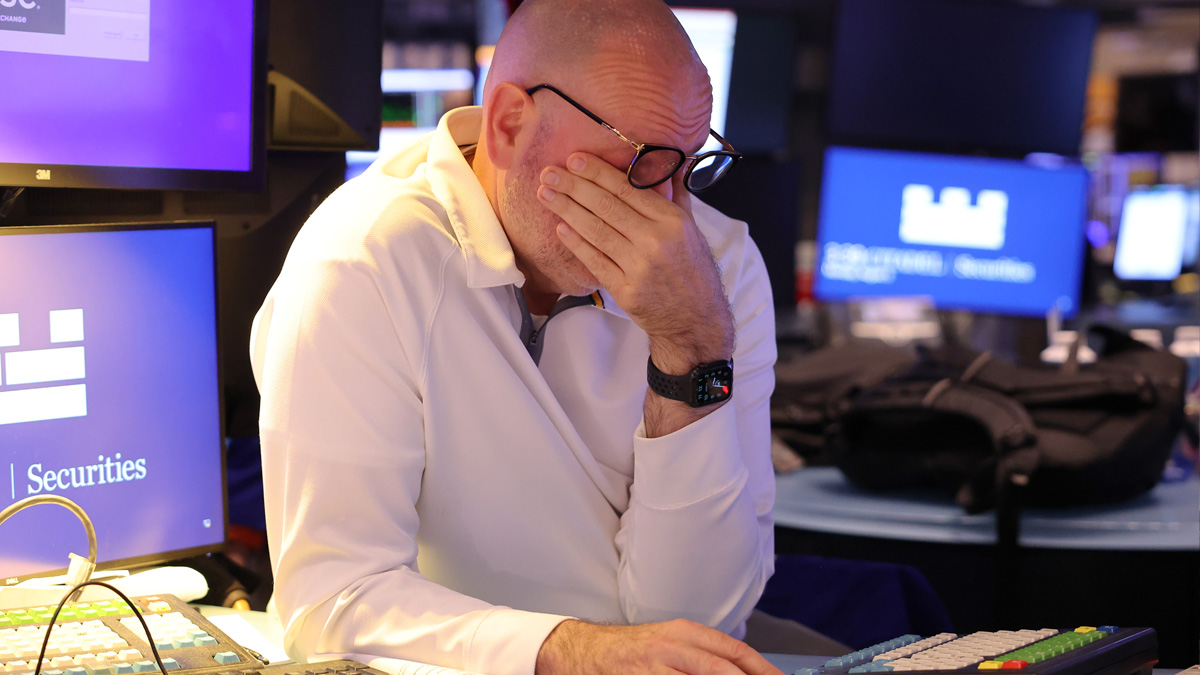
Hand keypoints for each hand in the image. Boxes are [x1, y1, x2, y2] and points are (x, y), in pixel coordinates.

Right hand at [535, 619, 784, 674]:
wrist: (585, 650)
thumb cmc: (632, 650)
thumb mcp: (671, 643)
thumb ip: (703, 655)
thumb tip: (741, 670)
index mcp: (685, 632)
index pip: (734, 651)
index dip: (761, 669)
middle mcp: (672, 646)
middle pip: (722, 668)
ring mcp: (656, 666)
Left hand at [538, 153, 734, 375]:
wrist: (696, 320)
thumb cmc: (693, 271)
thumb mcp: (692, 229)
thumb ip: (675, 195)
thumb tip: (671, 161)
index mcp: (671, 220)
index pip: (627, 188)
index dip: (598, 172)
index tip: (575, 159)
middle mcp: (655, 240)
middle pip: (606, 206)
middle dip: (573, 186)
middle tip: (549, 172)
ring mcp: (638, 266)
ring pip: (595, 230)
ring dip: (566, 209)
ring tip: (545, 194)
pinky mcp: (625, 289)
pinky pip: (595, 260)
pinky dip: (576, 243)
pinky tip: (560, 227)